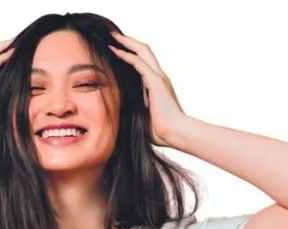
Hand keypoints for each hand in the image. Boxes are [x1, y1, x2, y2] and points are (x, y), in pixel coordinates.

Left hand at [107, 31, 186, 147]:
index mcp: (157, 84)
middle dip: (128, 41)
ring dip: (126, 42)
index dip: (131, 53)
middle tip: (113, 36)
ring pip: (142, 51)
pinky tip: (115, 50)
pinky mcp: (155, 81)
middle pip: (144, 51)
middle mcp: (159, 77)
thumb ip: (134, 108)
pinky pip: (138, 62)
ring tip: (112, 37)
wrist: (174, 133)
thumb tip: (118, 112)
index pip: (144, 62)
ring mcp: (158, 77)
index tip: (117, 49)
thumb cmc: (160, 131)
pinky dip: (126, 55)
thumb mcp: (143, 116)